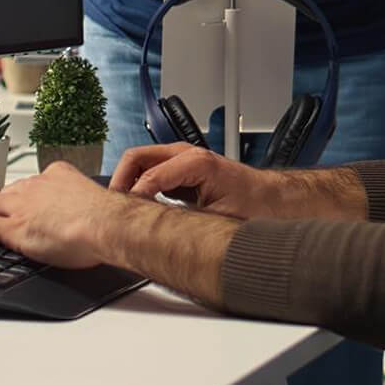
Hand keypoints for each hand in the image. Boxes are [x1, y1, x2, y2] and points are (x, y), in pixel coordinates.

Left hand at [0, 160, 122, 267]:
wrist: (106, 224)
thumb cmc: (108, 219)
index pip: (32, 184)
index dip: (25, 197)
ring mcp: (22, 205)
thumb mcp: (91, 202)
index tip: (25, 205)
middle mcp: (36, 184)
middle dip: (2, 206)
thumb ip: (80, 204)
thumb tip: (85, 218)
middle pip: (9, 192)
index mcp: (58, 174)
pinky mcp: (12, 227)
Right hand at [110, 143, 275, 218]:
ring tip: (122, 209)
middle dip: (120, 182)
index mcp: (195, 162)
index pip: (148, 176)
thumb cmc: (253, 205)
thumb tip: (155, 231)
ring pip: (140, 161)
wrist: (272, 199)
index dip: (132, 199)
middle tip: (113, 210)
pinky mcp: (181, 167)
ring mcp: (182, 157)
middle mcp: (186, 153)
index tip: (122, 219)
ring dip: (127, 182)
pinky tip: (137, 206)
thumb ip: (183, 220)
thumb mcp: (217, 218)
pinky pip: (150, 169)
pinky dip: (137, 184)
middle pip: (136, 157)